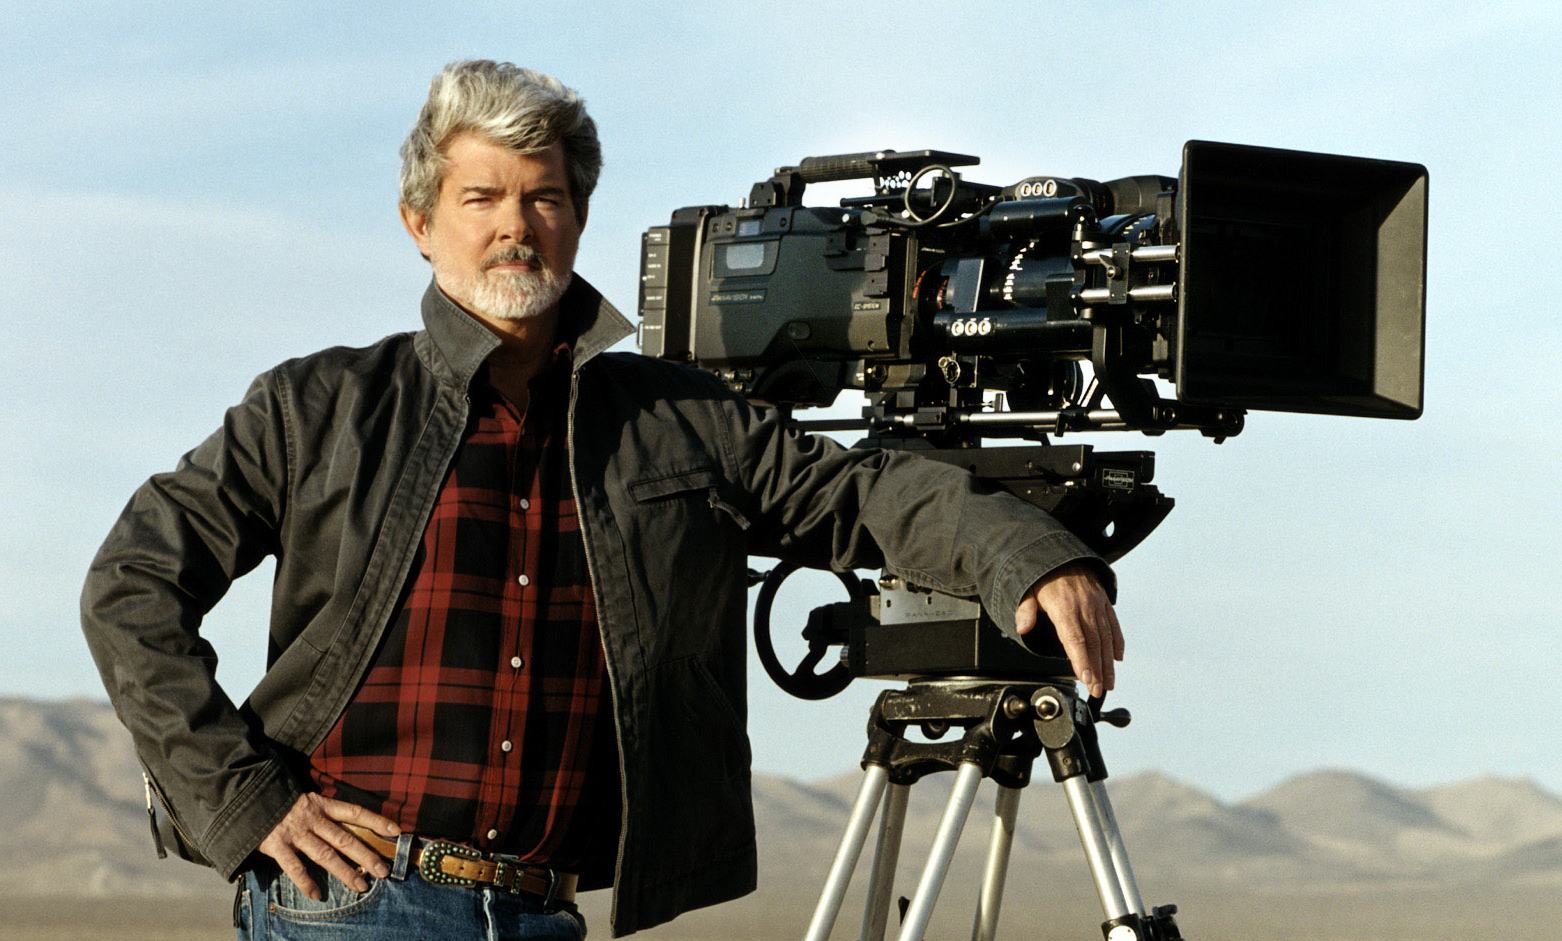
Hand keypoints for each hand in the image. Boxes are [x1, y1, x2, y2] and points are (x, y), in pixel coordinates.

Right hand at [257, 793, 400, 899]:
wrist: (247, 795)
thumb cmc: (280, 800)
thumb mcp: (306, 799)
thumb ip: (324, 811)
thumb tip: (350, 824)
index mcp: (321, 804)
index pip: (355, 812)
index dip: (376, 821)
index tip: (396, 831)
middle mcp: (312, 818)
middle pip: (345, 838)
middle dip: (366, 855)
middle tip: (384, 870)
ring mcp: (295, 832)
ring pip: (325, 854)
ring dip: (345, 871)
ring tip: (361, 886)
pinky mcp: (276, 845)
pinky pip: (294, 867)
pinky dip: (306, 882)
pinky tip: (317, 895)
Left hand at [1014, 562, 1123, 698]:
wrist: (1062, 554)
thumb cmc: (1043, 576)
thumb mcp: (1028, 590)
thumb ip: (1026, 610)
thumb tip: (1022, 627)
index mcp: (1064, 606)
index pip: (1075, 639)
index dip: (1082, 661)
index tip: (1086, 679)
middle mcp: (1084, 606)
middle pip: (1093, 644)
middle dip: (1097, 670)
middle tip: (1098, 691)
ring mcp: (1096, 604)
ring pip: (1105, 638)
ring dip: (1108, 663)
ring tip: (1108, 683)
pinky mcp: (1104, 601)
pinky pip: (1113, 625)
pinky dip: (1117, 643)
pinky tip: (1117, 659)